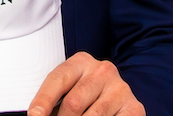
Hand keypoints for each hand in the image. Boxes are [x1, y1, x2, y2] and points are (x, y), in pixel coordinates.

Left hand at [28, 52, 144, 115]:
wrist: (116, 97)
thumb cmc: (87, 95)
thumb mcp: (70, 89)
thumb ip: (56, 98)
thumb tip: (37, 114)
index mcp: (81, 62)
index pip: (58, 80)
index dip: (43, 100)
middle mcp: (102, 70)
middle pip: (73, 103)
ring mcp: (120, 88)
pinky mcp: (134, 107)